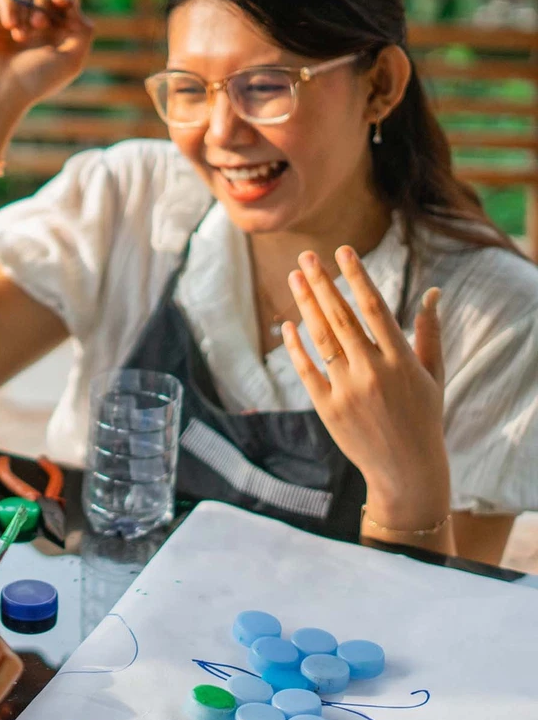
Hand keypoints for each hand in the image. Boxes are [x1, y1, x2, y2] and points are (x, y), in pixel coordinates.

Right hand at [0, 0, 93, 110]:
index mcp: (53, 29)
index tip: (62, 3)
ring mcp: (10, 13)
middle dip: (45, 1)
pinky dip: (10, 5)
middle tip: (39, 25)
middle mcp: (31, 18)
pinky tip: (9, 27)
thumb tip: (73, 5)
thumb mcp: (71, 60)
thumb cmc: (34, 80)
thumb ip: (84, 31)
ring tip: (22, 35)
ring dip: (28, 5)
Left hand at [281, 246, 449, 530]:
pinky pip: (306, 370)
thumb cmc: (423, 417)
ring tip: (294, 278)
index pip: (374, 308)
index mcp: (401, 360)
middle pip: (341, 318)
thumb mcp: (432, 375)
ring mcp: (347, 390)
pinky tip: (287, 324)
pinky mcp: (327, 408)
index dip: (357, 277)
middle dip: (323, 283)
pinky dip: (295, 346)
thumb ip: (429, 333)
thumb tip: (432, 292)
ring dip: (305, 305)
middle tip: (306, 257)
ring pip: (321, 339)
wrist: (406, 468)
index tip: (342, 251)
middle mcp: (373, 372)